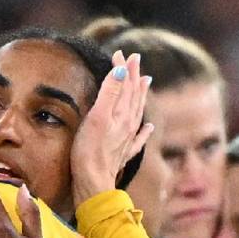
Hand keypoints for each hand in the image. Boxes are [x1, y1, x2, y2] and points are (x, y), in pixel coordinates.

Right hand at [70, 51, 153, 206]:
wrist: (93, 184)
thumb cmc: (90, 152)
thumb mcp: (97, 118)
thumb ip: (109, 94)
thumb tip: (121, 71)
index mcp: (121, 114)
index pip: (125, 85)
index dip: (123, 69)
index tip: (121, 53)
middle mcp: (127, 124)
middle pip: (133, 96)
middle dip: (134, 77)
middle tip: (135, 61)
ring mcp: (126, 140)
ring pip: (138, 113)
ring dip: (140, 97)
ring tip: (145, 83)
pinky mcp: (122, 154)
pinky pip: (138, 138)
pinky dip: (144, 131)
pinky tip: (149, 127)